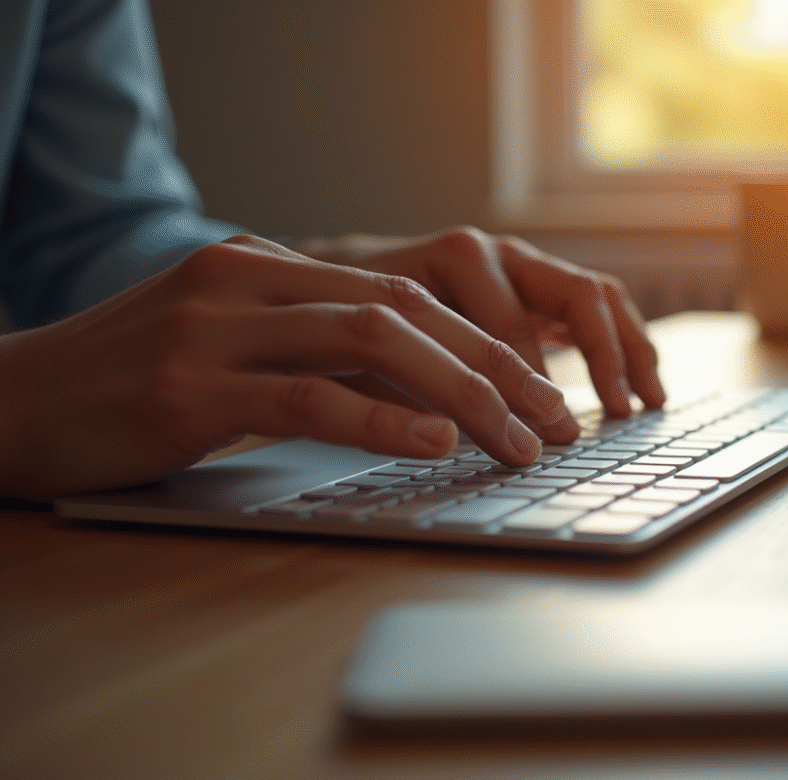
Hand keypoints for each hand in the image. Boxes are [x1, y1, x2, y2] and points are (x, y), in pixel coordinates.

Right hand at [0, 236, 578, 500]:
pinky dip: (380, 419)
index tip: (541, 388)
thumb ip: (315, 353)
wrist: (13, 401)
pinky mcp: (190, 389)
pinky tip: (434, 442)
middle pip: (405, 310)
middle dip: (495, 368)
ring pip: (371, 341)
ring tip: (520, 439)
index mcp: (264, 265)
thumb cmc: (132, 385)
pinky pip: (309, 396)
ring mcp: (216, 330)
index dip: (483, 341)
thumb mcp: (232, 348)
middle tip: (554, 419)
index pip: (403, 292)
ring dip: (462, 393)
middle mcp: (247, 280)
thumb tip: (424, 394)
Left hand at [294, 228, 666, 416]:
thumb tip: (451, 435)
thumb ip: (411, 384)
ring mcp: (525, 265)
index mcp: (459, 260)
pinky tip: (640, 385)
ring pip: (599, 295)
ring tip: (651, 401)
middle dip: (603, 357)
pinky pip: (598, 307)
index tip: (554, 436)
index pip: (511, 328)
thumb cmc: (355, 321)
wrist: (342, 280)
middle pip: (577, 294)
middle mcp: (500, 252)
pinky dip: (624, 343)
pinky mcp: (539, 287)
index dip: (534, 386)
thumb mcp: (371, 350)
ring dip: (629, 348)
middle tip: (620, 413)